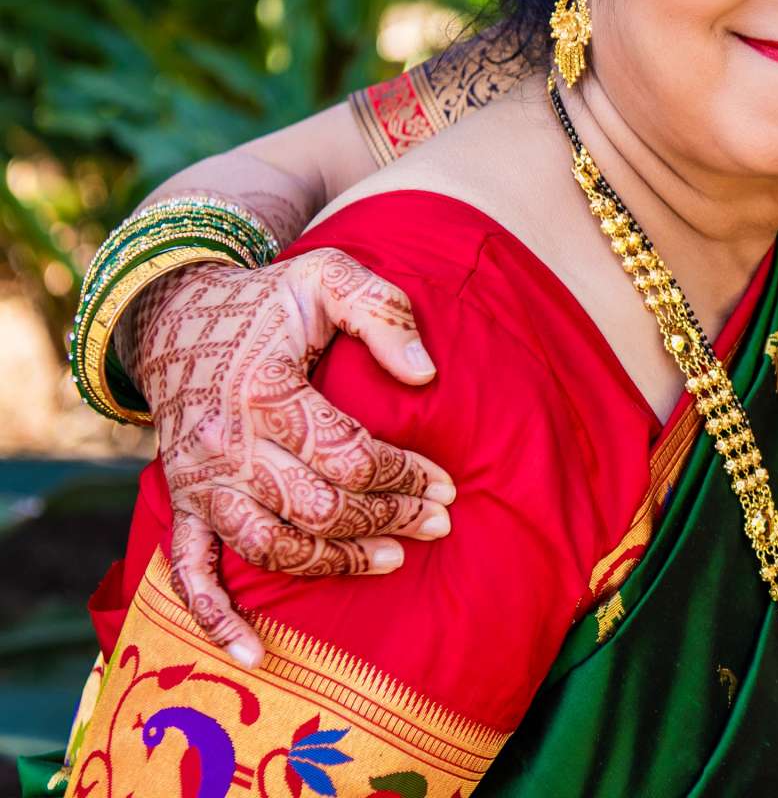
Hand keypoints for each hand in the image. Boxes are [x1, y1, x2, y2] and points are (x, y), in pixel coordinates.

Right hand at [132, 249, 454, 666]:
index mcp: (266, 392)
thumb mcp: (328, 277)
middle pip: (318, 506)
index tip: (446, 485)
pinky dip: (215, 617)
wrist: (178, 315)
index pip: (349, 454)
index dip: (405, 476)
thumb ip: (381, 312)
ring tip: (389, 560)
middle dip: (386, 521)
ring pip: (270, 545)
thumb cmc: (267, 301)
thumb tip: (425, 374)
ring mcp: (201, 481)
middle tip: (437, 524)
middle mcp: (228, 445)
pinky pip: (189, 572)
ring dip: (332, 562)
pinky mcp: (185, 503)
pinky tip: (252, 652)